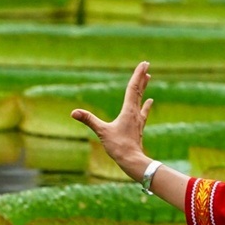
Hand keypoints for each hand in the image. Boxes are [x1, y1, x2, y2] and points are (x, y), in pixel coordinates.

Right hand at [72, 61, 153, 177]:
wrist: (133, 160)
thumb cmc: (118, 146)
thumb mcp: (102, 132)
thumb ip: (89, 120)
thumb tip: (74, 112)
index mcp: (128, 110)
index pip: (133, 88)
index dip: (137, 75)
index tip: (144, 64)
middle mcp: (135, 112)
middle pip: (138, 90)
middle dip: (141, 77)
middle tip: (146, 65)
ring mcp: (138, 119)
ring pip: (141, 99)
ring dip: (143, 87)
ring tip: (148, 78)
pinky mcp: (138, 127)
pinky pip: (143, 112)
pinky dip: (145, 105)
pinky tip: (150, 101)